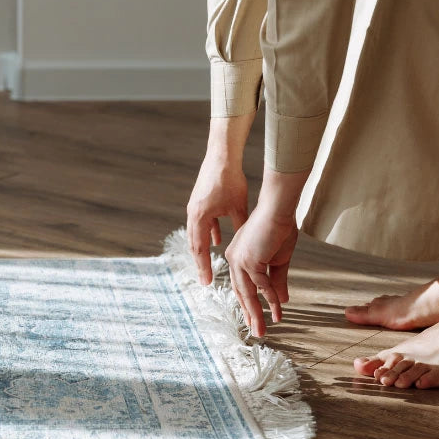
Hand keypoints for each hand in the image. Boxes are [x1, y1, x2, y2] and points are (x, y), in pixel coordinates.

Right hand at [186, 157, 248, 284]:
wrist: (221, 156)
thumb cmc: (230, 180)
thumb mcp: (238, 208)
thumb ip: (239, 227)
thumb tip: (245, 246)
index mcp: (200, 218)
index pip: (200, 249)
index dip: (204, 267)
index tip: (207, 282)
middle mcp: (193, 215)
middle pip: (194, 245)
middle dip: (200, 263)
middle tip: (205, 279)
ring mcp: (194, 208)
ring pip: (197, 235)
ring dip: (202, 249)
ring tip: (207, 264)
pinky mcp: (199, 201)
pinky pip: (202, 223)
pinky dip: (208, 233)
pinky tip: (217, 239)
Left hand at [224, 207, 297, 336]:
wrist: (279, 210)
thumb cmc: (279, 229)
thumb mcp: (279, 260)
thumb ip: (278, 281)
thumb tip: (282, 301)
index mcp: (237, 257)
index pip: (241, 285)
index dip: (248, 303)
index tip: (254, 318)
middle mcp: (234, 259)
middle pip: (241, 292)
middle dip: (249, 314)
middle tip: (256, 331)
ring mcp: (239, 260)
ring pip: (248, 292)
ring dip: (256, 313)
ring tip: (261, 330)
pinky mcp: (248, 260)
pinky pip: (261, 285)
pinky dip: (270, 298)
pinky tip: (278, 309)